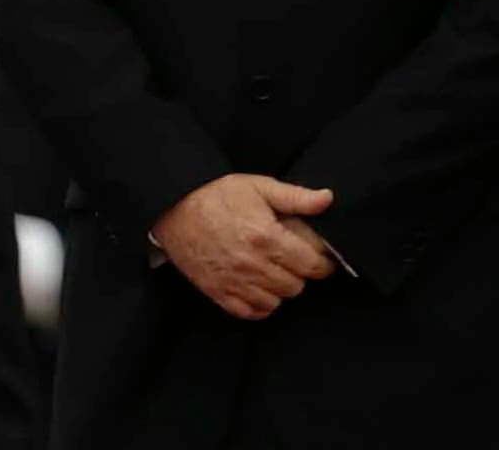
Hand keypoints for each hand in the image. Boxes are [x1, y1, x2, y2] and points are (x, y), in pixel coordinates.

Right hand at [150, 174, 335, 320]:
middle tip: (289, 257)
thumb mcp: (256, 186)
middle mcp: (253, 264)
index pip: (314, 266)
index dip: (320, 260)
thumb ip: (295, 196)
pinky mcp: (218, 293)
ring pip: (277, 301)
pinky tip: (256, 285)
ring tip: (270, 269)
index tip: (315, 253)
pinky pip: (252, 311)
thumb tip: (327, 200)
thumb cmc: (215, 196)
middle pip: (297, 286)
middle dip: (299, 272)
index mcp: (267, 237)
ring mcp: (235, 282)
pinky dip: (259, 303)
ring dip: (278, 287)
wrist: (171, 209)